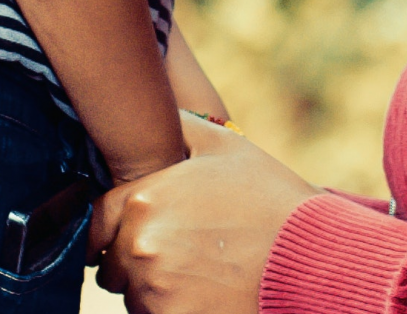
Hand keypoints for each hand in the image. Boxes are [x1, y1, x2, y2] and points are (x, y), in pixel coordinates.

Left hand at [92, 116, 321, 313]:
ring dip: (152, 287)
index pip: (96, 220)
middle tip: (181, 250)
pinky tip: (206, 294)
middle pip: (112, 262)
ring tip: (200, 271)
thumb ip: (176, 126)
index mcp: (145, 199)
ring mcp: (154, 290)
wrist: (310, 259)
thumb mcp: (225, 146)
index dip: (113, 225)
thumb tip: (146, 111)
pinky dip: (171, 309)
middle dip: (135, 257)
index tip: (138, 228)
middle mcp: (140, 246)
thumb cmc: (269, 199)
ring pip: (132, 294)